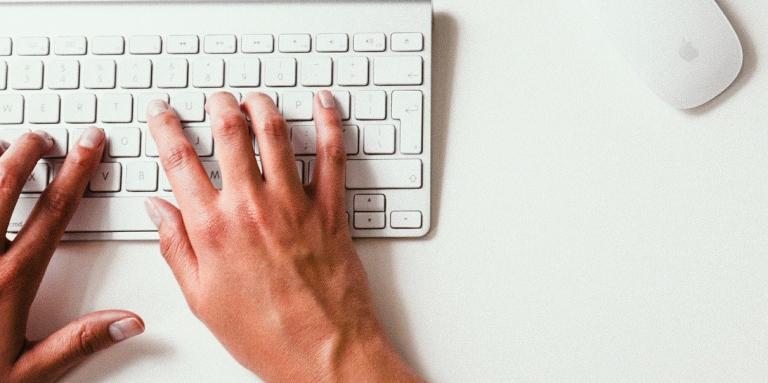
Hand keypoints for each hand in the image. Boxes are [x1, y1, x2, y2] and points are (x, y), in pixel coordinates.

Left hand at [0, 127, 143, 382]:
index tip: (88, 146)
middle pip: (3, 184)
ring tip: (2, 143)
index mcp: (8, 280)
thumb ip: (78, 342)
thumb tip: (128, 322)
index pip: (52, 213)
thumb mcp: (26, 372)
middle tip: (42, 136)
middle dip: (26, 152)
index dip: (75, 173)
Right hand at [145, 91, 422, 382]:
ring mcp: (294, 204)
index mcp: (213, 229)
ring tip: (254, 99)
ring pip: (275, 133)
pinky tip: (323, 104)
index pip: (179, 160)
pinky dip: (329, 123)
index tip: (162, 112)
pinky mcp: (331, 210)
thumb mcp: (202, 298)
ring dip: (262, 106)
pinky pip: (332, 155)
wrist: (324, 353)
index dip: (165, 127)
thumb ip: (176, 248)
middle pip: (229, 133)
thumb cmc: (266, 334)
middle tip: (215, 99)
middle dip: (218, 106)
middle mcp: (251, 207)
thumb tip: (158, 209)